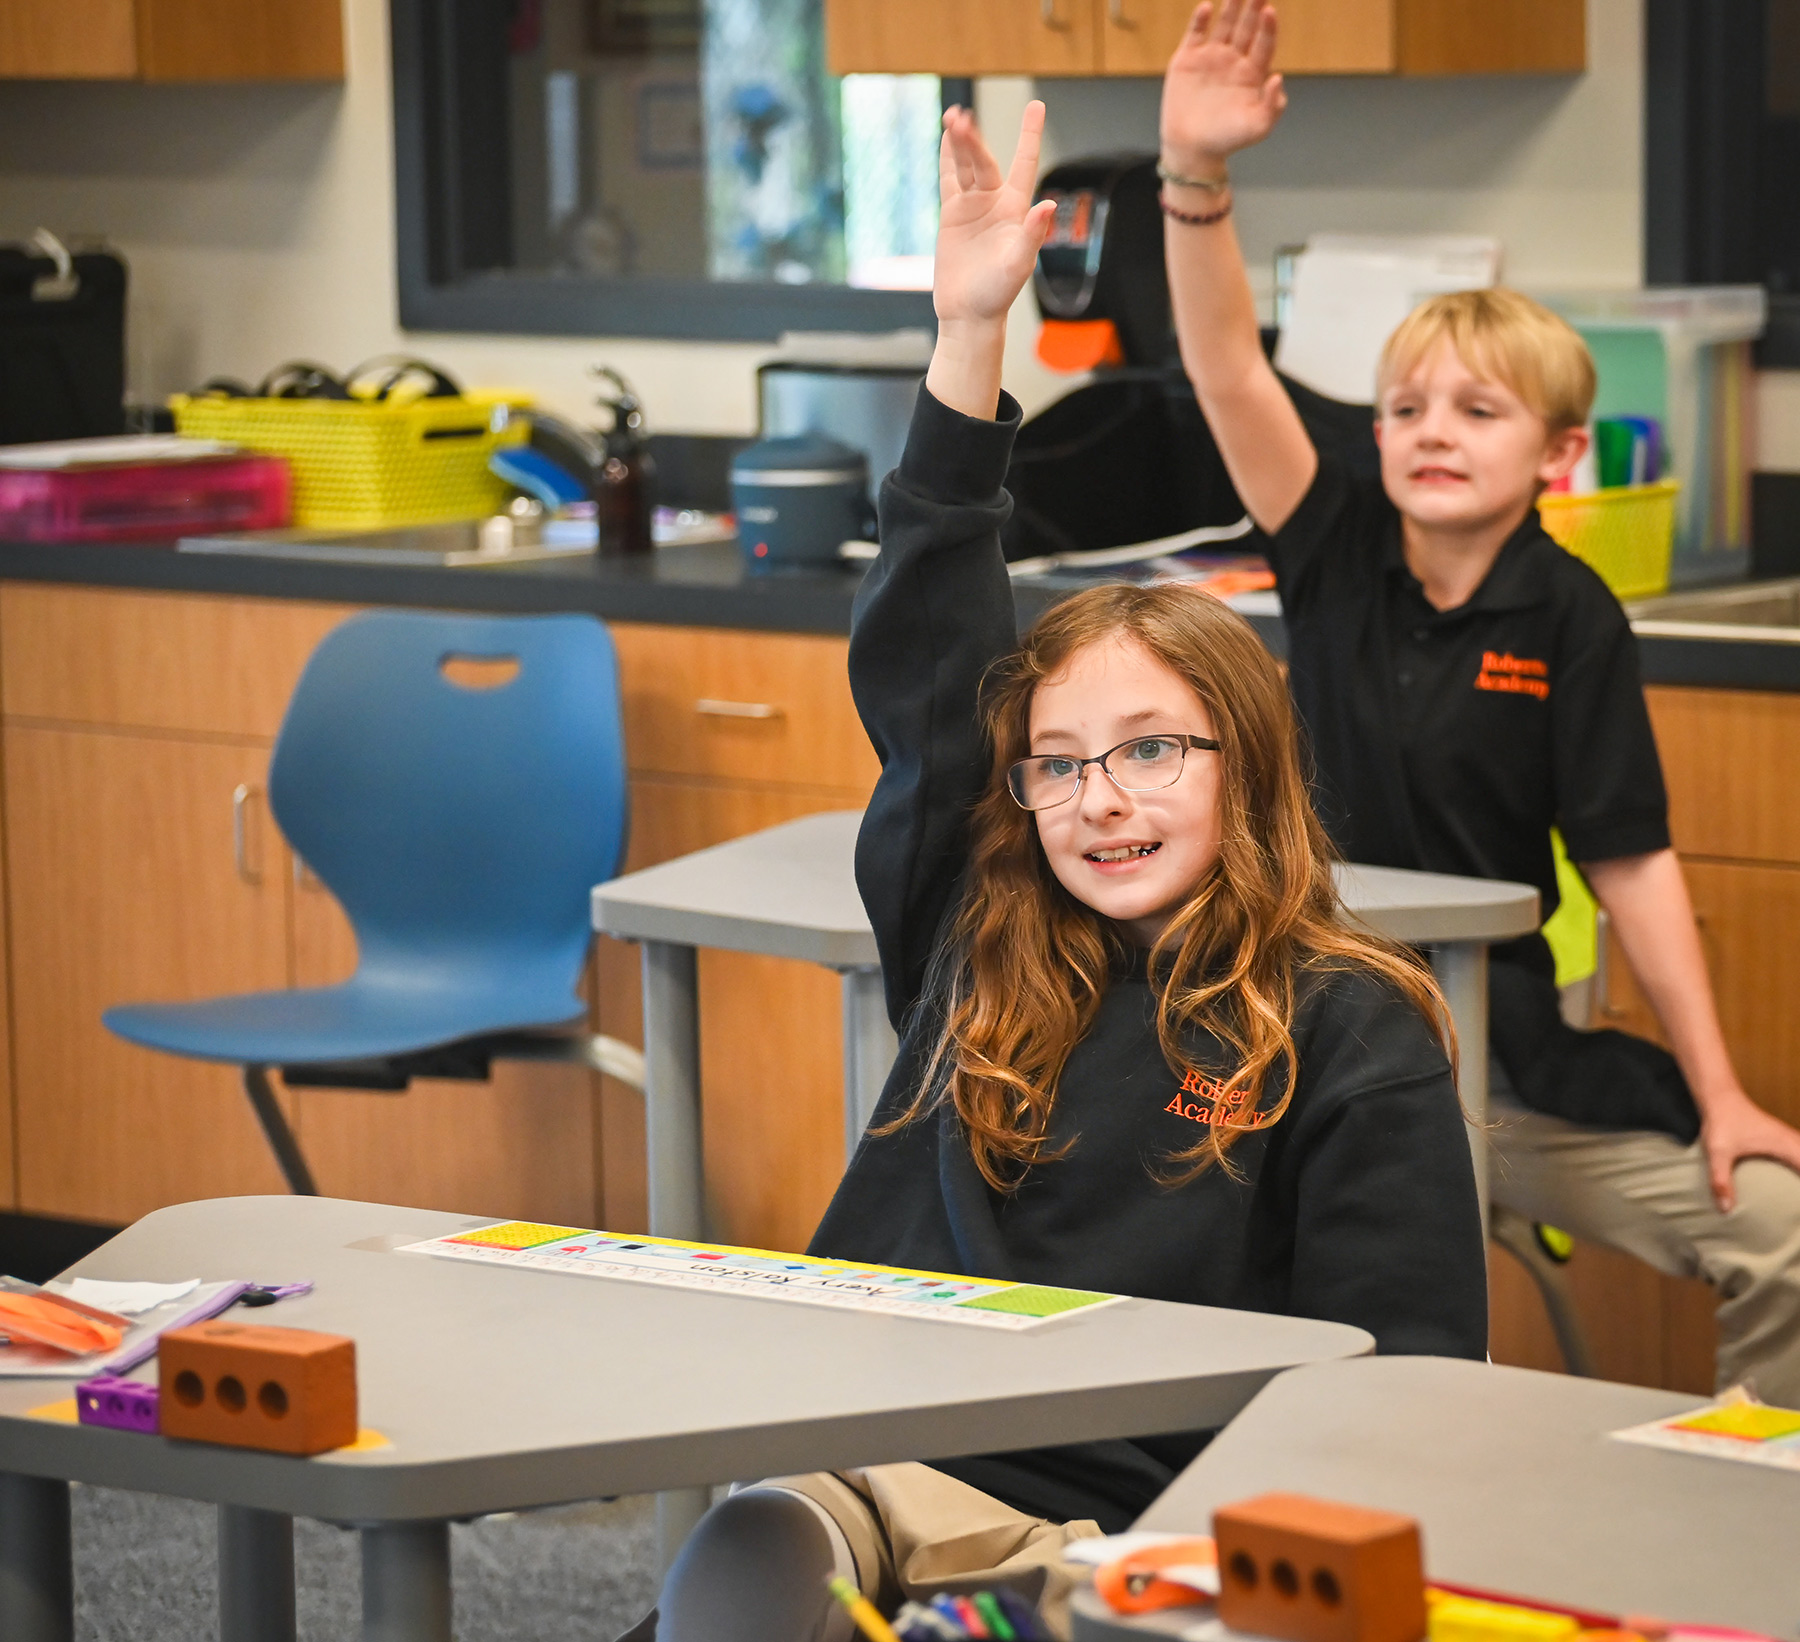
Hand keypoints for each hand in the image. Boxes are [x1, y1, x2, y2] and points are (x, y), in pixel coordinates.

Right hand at [933, 102, 1055, 327]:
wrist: (968, 314)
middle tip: (961, 120)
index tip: (1035, 105)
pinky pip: (949, 180)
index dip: (1030, 134)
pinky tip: (946, 137)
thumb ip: (1032, 234)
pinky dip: (947, 159)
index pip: (1025, 163)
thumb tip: (1047, 206)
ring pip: (966, 166)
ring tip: (953, 118)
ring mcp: (973, 207)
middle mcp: (996, 203)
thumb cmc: (998, 294)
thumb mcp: (1018, 264)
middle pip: (985, 161)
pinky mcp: (952, 216)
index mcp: (1016, 209)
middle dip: (973, 140)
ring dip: (960, 142)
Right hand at [1160, 0, 1287, 170]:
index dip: (1268, 27)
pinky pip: (1195, 33)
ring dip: (1231, 5)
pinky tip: (1206, 7)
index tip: (1269, 12)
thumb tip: (1278, 77)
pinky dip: (1199, 20)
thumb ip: (1272, 105)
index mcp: (1252, 73)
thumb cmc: (1226, 141)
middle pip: (1247, 26)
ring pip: (1224, 24)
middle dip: (1253, 6)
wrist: (1192, 149)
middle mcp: (1234, 61)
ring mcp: (1210, 58)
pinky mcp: (1187, 60)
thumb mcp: (1257, 128)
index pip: (1264, 42)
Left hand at [1699, 1089, 1799, 1211]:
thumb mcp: (1718, 1152)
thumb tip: (1726, 1210)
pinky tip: (1795, 1176)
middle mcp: (1794, 1141)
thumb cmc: (1722, 1122)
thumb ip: (1721, 1180)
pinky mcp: (1783, 1139)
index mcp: (1786, 1146)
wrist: (1720, 1098)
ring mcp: (1790, 1139)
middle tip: (1799, 1211)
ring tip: (1797, 1200)